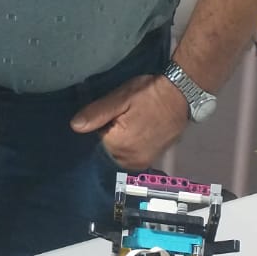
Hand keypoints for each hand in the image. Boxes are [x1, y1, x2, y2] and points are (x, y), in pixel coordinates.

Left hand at [70, 75, 188, 170]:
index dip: (96, 128)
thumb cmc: (149, 94)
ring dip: (118, 143)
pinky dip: (129, 146)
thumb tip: (74, 126)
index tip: (104, 116)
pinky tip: (133, 131)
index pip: (94, 143)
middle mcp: (129, 160)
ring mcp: (142, 162)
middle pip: (106, 151)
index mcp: (118, 146)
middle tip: (116, 118)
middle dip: (107, 137)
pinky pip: (131, 155)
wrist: (182, 95)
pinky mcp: (152, 159)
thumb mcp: (121, 98)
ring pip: (118, 155)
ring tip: (125, 124)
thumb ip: (97, 113)